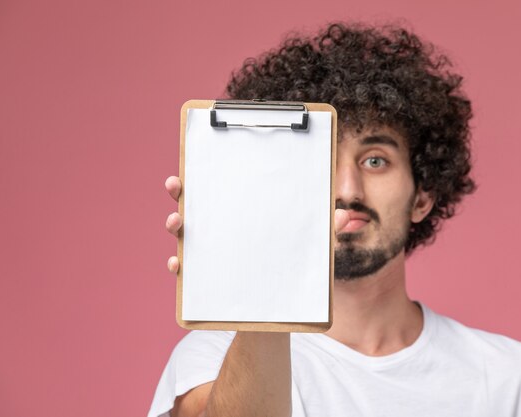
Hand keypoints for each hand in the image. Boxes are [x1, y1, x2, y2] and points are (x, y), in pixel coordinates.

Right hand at [164, 175, 349, 273]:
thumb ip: (322, 231)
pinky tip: (178, 265)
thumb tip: (345, 215)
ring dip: (175, 226)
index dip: (203, 173)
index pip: (218, 188)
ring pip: (184, 236)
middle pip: (193, 206)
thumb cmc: (290, 267)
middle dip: (180, 192)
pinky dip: (178, 267)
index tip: (195, 162)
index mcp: (239, 214)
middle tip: (176, 183)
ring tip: (177, 222)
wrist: (279, 310)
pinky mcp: (205, 281)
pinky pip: (186, 273)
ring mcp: (209, 255)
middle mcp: (218, 230)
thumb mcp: (307, 247)